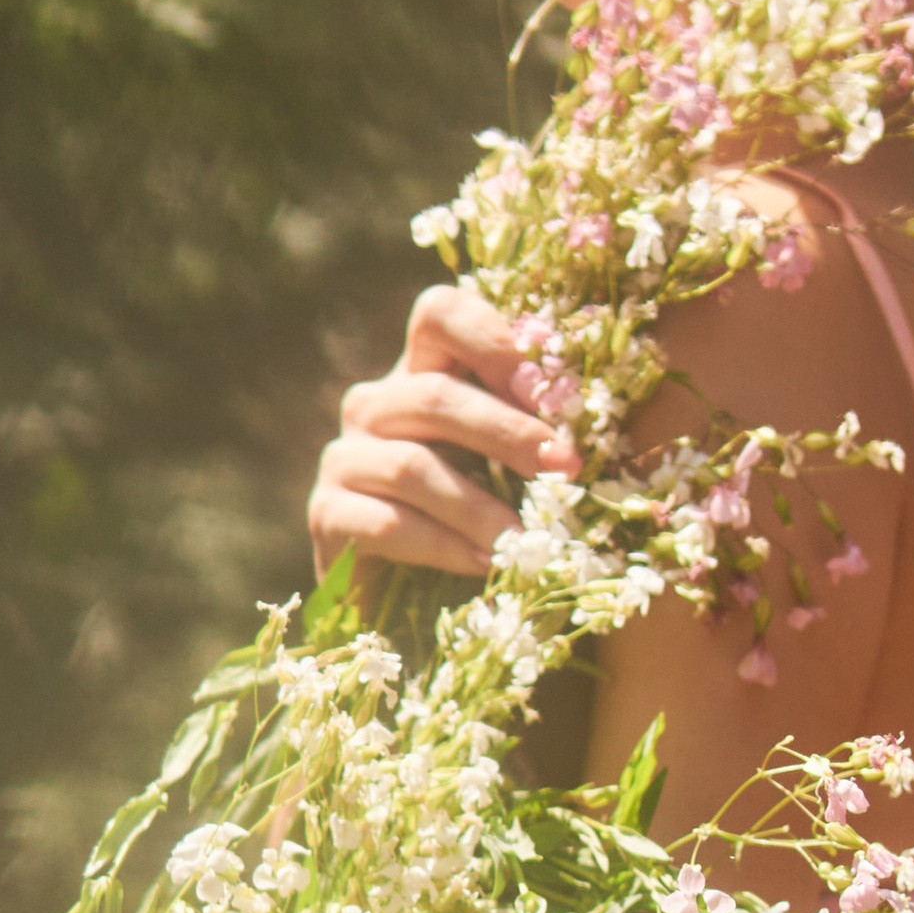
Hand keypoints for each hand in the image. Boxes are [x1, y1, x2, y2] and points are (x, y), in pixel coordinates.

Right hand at [308, 283, 578, 584]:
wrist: (403, 597)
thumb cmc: (474, 519)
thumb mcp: (507, 466)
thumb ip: (534, 435)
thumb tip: (586, 442)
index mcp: (422, 373)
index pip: (440, 315)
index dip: (490, 338)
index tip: (543, 387)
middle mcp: (375, 405)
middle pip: (434, 396)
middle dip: (507, 433)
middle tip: (563, 468)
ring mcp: (344, 458)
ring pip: (412, 466)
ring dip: (480, 507)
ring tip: (528, 540)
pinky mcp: (327, 515)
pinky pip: (388, 525)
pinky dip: (444, 547)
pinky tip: (484, 565)